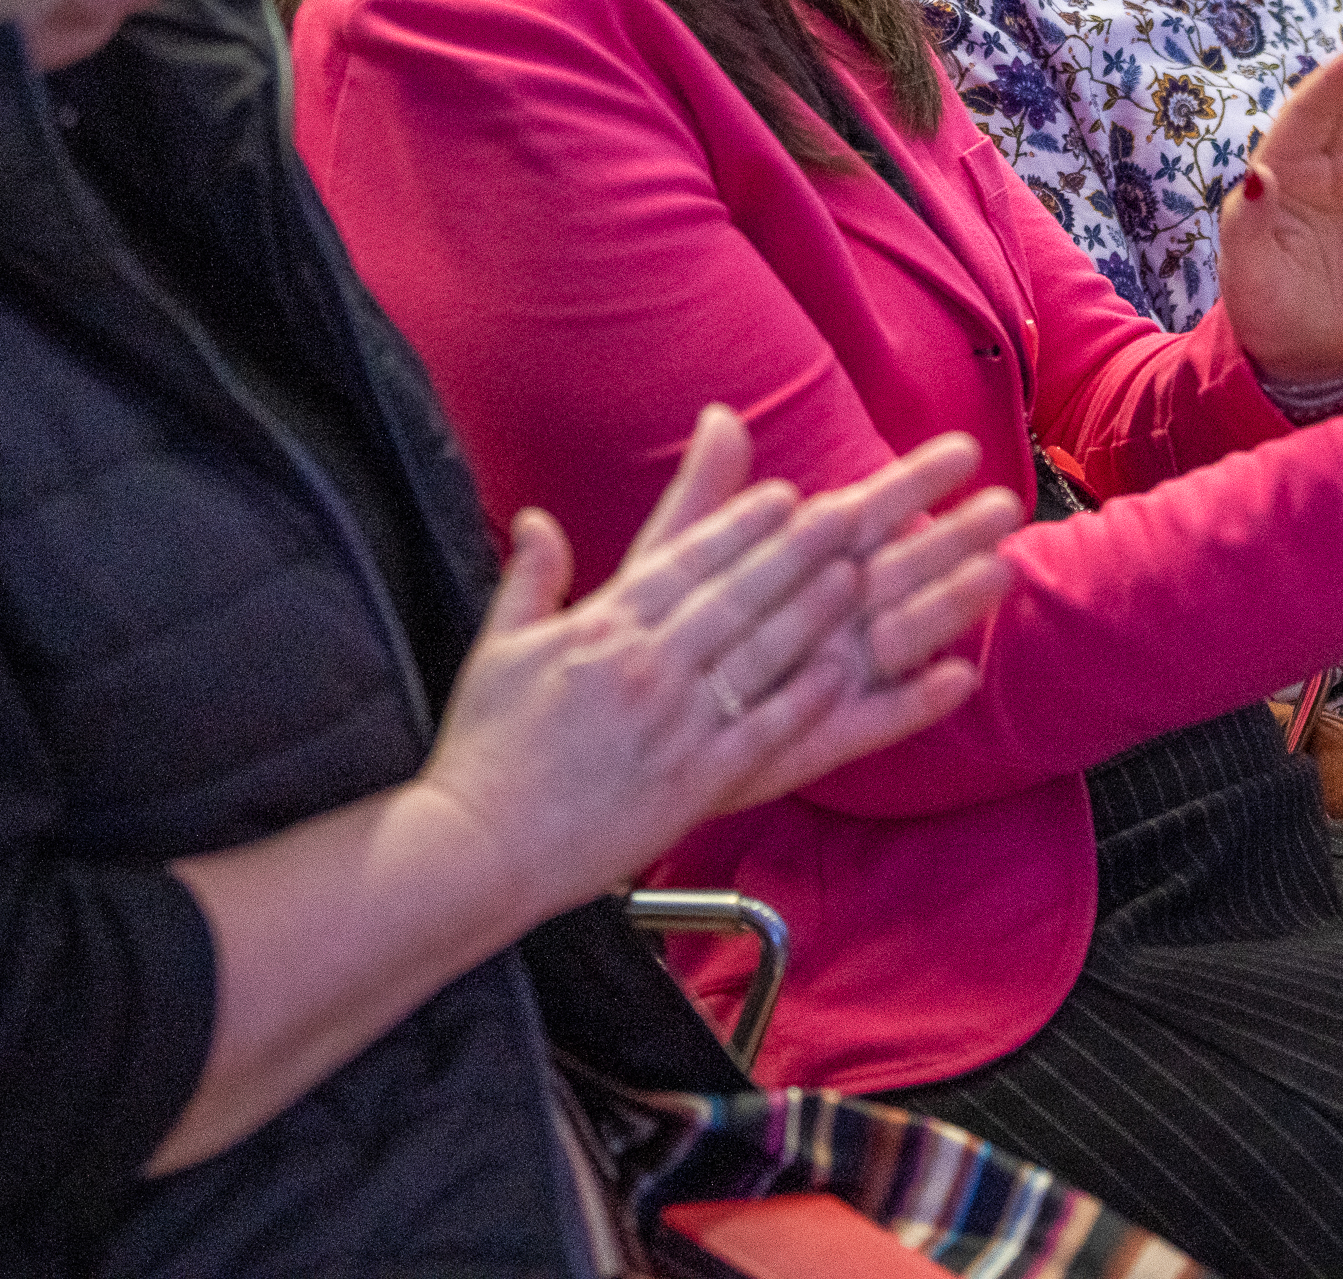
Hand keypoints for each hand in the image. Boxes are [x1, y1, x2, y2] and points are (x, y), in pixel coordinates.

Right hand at [413, 408, 1012, 901]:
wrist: (474, 846)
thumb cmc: (484, 750)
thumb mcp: (498, 649)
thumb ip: (530, 579)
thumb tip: (539, 520)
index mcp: (601, 628)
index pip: (686, 561)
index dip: (743, 525)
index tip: (789, 495)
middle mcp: (644, 665)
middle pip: (738, 593)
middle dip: (802, 548)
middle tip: (861, 511)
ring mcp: (672, 724)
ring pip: (758, 652)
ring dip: (817, 610)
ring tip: (868, 575)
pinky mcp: (690, 782)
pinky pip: (760, 731)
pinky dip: (804, 698)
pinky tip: (844, 672)